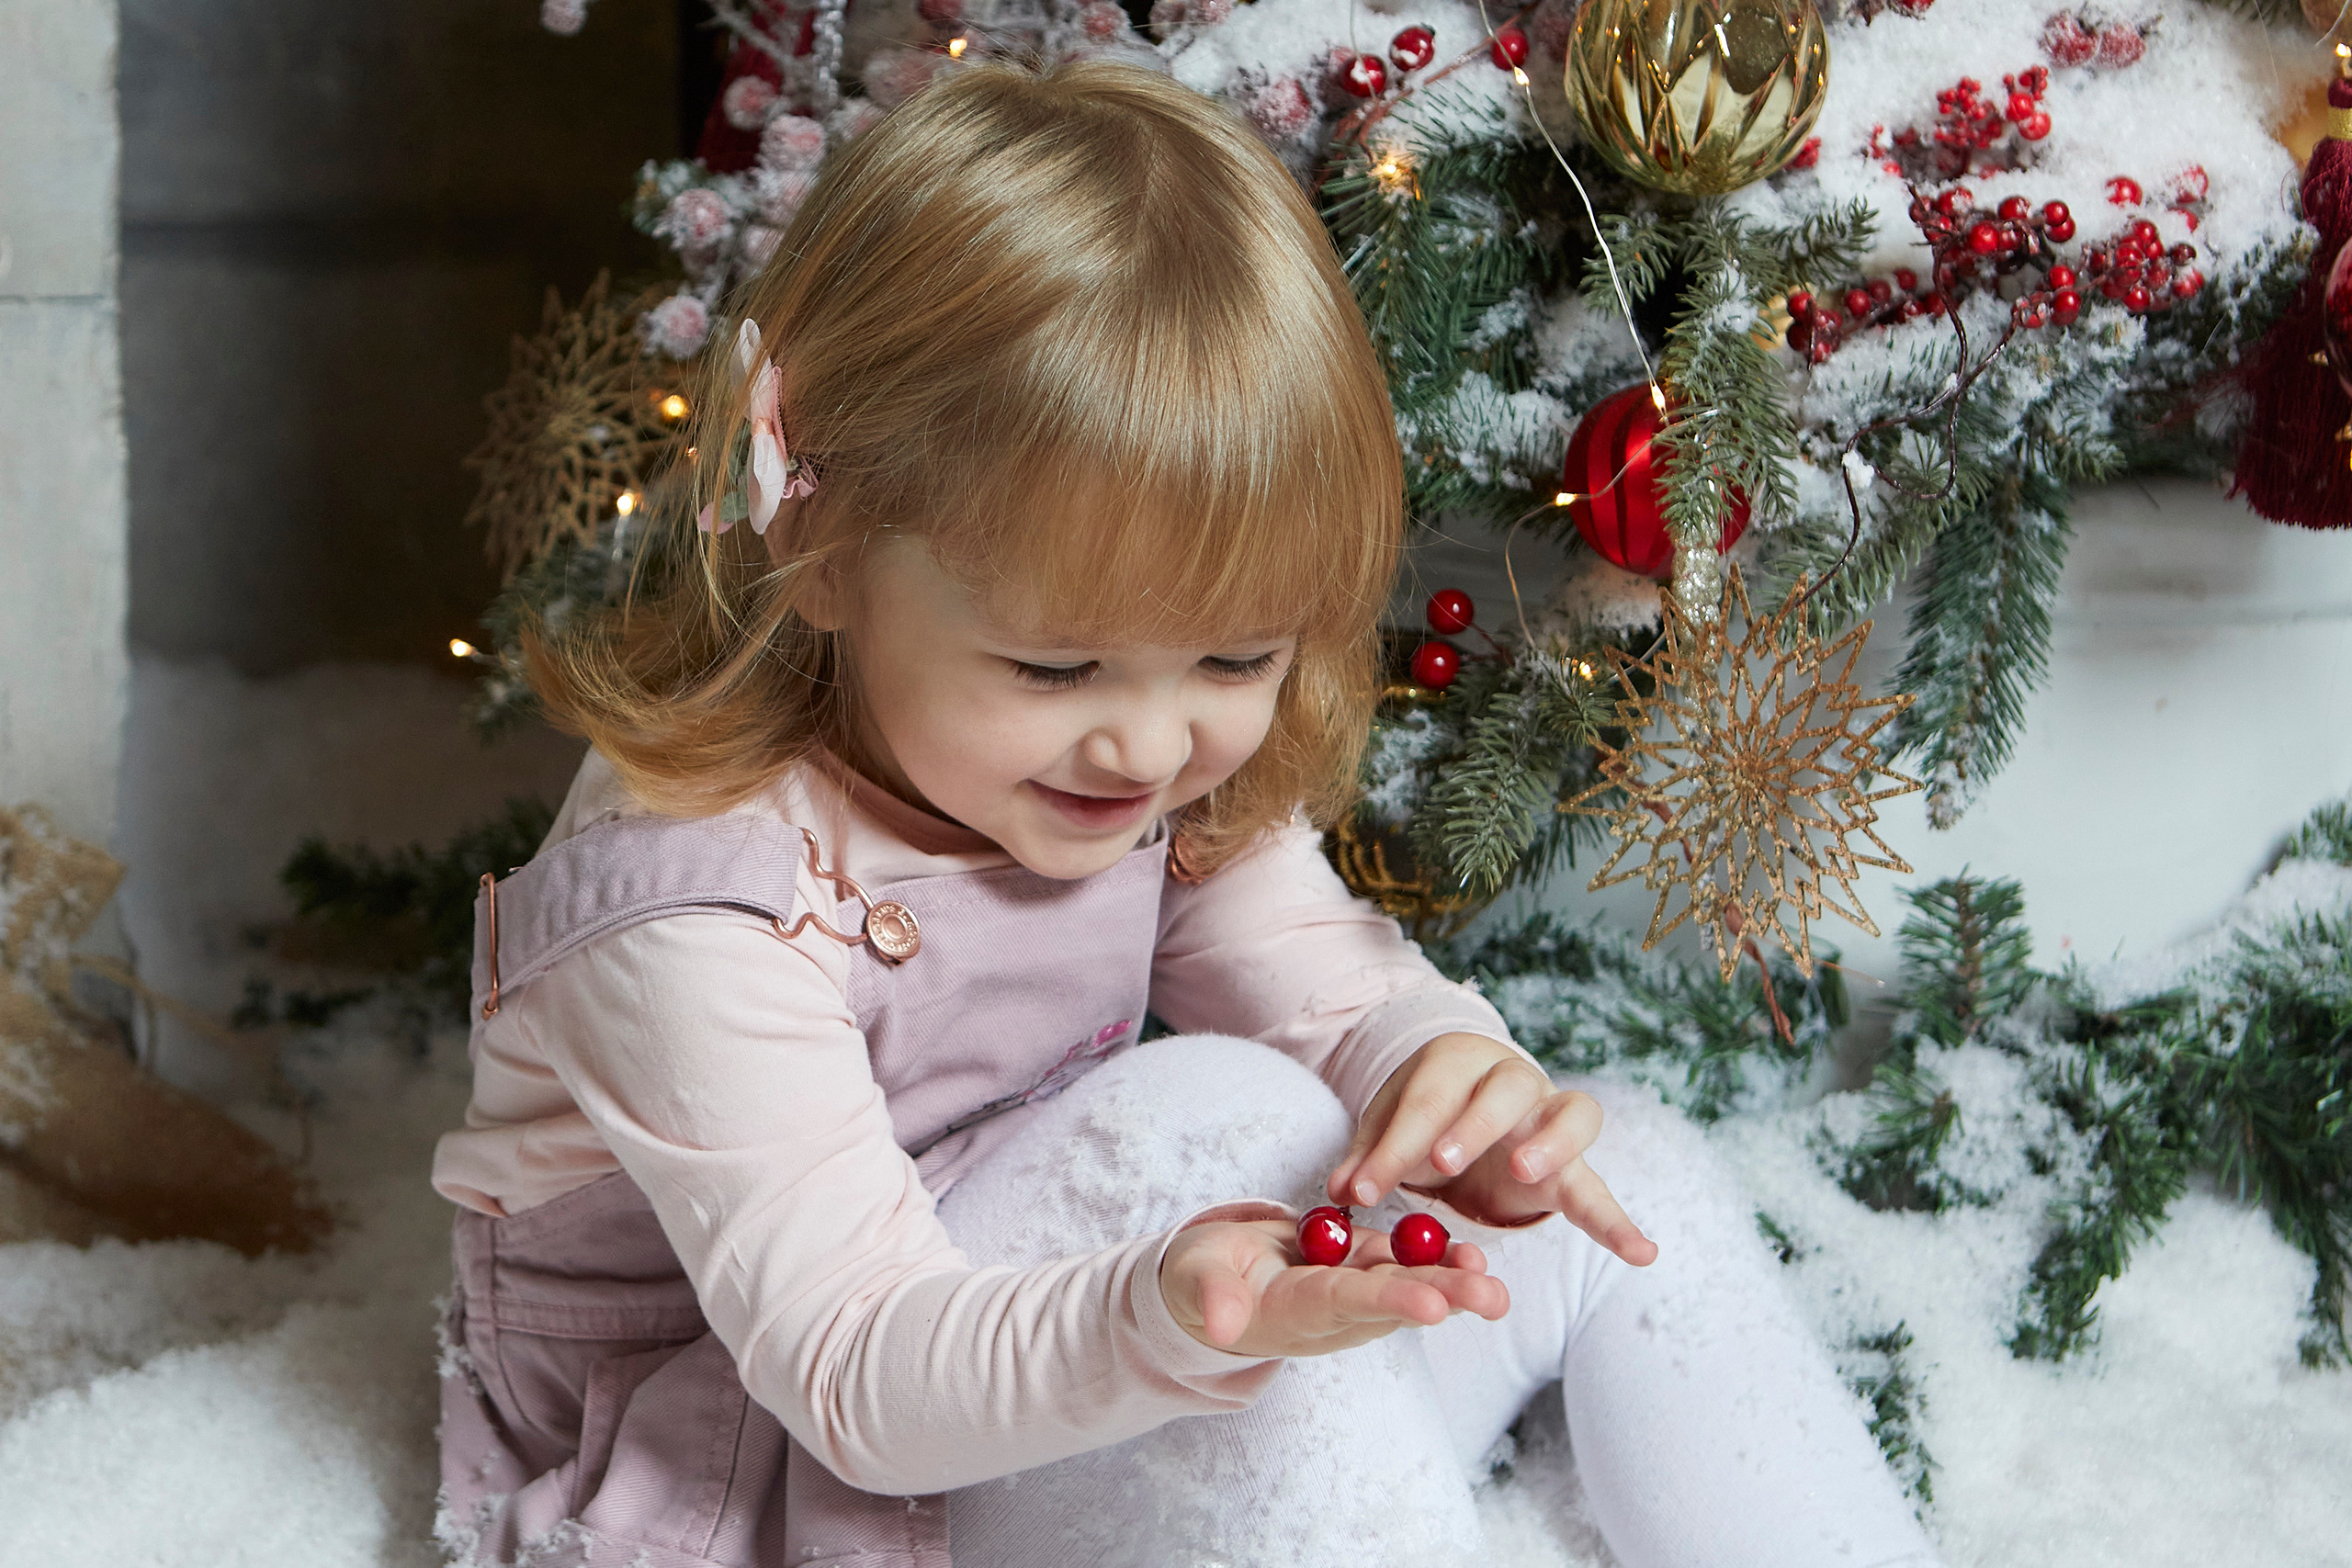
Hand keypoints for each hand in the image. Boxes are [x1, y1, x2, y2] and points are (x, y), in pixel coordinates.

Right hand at [1159, 1217, 1508, 1355]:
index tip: (1434, 1306)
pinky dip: (1436, 1258)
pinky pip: (1399, 1264)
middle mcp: (1332, 1309)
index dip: (1391, 1303)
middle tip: (1493, 1297)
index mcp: (1295, 1311)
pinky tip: (1473, 1253)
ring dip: (1452, 1281)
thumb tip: (1220, 1324)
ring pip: (1406, 1284)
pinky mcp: (1354, 1267)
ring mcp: (1347, 1288)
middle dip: (1444, 1296)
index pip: (1348, 1304)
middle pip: (1394, 1301)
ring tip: (1492, 1277)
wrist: (1208, 1281)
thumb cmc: (1196, 1281)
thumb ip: (1212, 1298)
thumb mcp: (1197, 1283)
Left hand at [1329, 1033, 1657, 1266]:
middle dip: (1472, 1124)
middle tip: (1441, 1161)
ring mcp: (1551, 1116)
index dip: (1392, 1145)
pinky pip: (1601, 1189)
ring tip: (1526, 1172)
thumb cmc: (1426, 1115)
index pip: (1427, 1099)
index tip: (1360, 1189)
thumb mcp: (1387, 1130)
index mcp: (1458, 1062)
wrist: (1471, 1107)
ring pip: (1571, 1113)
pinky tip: (1642, 1254)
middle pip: (1503, 1090)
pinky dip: (1619, 1223)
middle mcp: (1513, 1079)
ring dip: (1551, 1141)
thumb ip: (1367, 1158)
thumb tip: (1338, 1191)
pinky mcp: (1574, 1165)